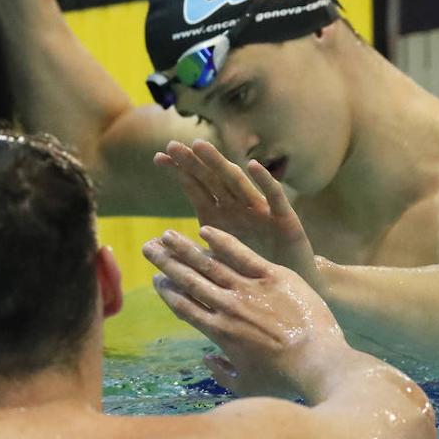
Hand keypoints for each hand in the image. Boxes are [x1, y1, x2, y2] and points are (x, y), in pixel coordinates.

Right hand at [142, 226, 344, 398]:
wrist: (319, 362)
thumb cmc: (285, 380)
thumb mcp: (247, 385)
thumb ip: (222, 373)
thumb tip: (206, 359)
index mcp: (219, 333)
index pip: (184, 306)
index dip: (167, 290)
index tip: (156, 279)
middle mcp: (227, 307)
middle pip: (189, 280)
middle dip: (166, 262)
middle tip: (147, 247)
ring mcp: (249, 289)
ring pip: (209, 263)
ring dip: (185, 247)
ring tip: (167, 234)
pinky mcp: (273, 276)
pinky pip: (242, 254)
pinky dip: (222, 241)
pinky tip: (205, 230)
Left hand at [154, 140, 316, 280]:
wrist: (284, 293)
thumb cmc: (248, 274)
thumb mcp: (213, 260)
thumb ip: (188, 249)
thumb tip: (152, 243)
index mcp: (220, 216)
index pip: (196, 188)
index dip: (180, 172)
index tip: (158, 157)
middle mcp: (238, 208)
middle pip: (213, 180)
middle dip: (193, 162)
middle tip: (173, 145)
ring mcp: (261, 211)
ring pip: (238, 183)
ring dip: (220, 164)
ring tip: (201, 147)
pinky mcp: (285, 219)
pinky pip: (275, 197)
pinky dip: (265, 181)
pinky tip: (253, 165)